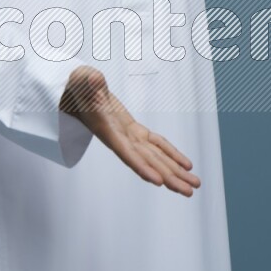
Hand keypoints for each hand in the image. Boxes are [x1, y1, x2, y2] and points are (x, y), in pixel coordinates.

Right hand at [59, 65, 200, 195]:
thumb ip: (88, 83)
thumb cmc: (78, 86)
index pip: (125, 152)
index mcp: (106, 129)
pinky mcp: (134, 130)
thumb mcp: (81, 80)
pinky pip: (156, 144)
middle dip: (168, 177)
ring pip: (155, 157)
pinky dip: (171, 154)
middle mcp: (120, 138)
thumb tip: (94, 80)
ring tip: (194, 184)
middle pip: (147, 161)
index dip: (141, 166)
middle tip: (189, 191)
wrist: (76, 92)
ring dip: (175, 171)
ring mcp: (129, 135)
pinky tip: (186, 165)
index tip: (158, 181)